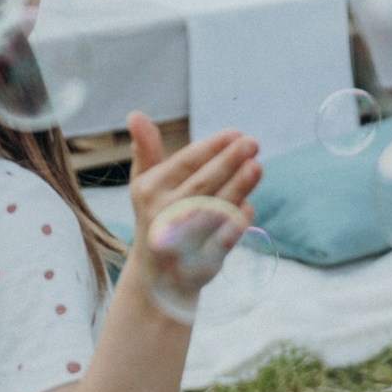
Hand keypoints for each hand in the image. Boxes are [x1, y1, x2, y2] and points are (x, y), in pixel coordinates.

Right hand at [125, 110, 259, 289]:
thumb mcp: (146, 185)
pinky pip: (218, 244)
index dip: (211, 147)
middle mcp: (161, 216)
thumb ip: (145, 150)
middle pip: (201, 185)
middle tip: (252, 143)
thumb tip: (135, 114)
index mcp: (149, 191)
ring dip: (237, 188)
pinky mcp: (196, 265)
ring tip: (256, 166)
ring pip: (212, 212)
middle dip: (228, 162)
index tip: (235, 133)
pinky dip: (233, 227)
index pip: (184, 164)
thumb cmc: (158, 217)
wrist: (156, 277)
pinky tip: (249, 207)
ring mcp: (179, 243)